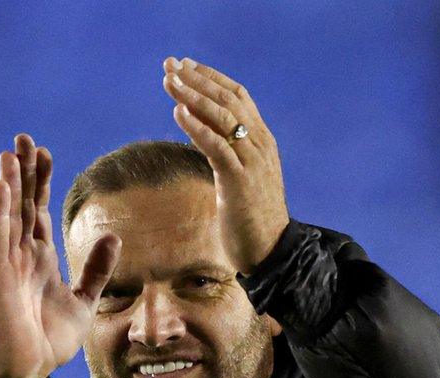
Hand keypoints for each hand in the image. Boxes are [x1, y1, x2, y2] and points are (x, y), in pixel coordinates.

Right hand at [0, 134, 121, 377]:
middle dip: (23, 172)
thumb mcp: (85, 300)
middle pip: (21, 204)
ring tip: (10, 153)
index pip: (38, 210)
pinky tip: (1, 187)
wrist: (28, 372)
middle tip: (24, 138)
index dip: (40, 181)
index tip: (45, 153)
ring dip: (9, 184)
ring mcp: (5, 265)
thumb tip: (113, 236)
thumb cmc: (49, 339)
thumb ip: (97, 270)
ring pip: (7, 215)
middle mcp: (19, 255)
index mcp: (39, 258)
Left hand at [162, 57, 289, 274]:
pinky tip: (178, 113)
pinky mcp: (240, 181)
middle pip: (228, 100)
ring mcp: (252, 162)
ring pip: (222, 118)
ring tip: (169, 82)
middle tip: (170, 65)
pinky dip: (197, 128)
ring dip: (192, 96)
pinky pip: (217, 147)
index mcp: (262, 141)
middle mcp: (260, 145)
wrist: (270, 250)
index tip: (185, 65)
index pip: (238, 96)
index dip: (211, 78)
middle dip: (197, 80)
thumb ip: (229, 152)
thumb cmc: (251, 217)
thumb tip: (203, 134)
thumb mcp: (241, 176)